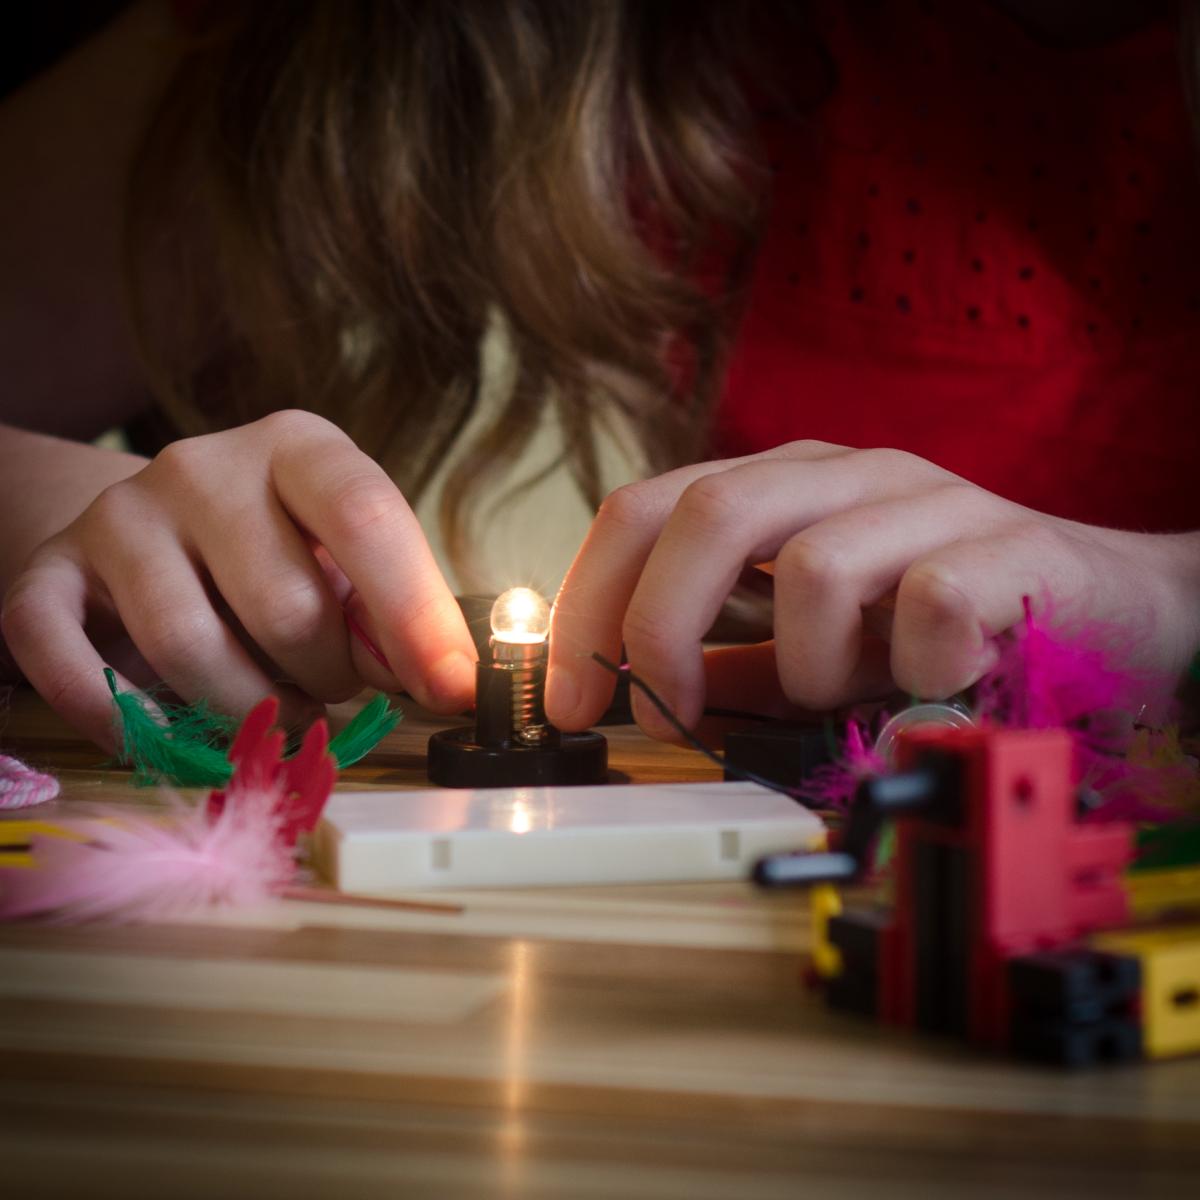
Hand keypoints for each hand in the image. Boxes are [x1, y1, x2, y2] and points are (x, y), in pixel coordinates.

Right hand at [1, 411, 476, 747]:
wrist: (160, 532)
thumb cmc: (281, 555)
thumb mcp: (349, 564)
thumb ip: (391, 614)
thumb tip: (444, 678)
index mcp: (298, 448)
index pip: (365, 516)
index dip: (415, 614)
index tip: (450, 689)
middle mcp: (202, 466)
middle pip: (282, 604)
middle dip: (328, 677)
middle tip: (334, 688)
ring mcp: (120, 515)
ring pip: (190, 647)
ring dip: (247, 708)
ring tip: (275, 706)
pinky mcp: (49, 571)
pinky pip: (66, 660)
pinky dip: (121, 719)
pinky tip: (165, 738)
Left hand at [546, 441, 1199, 738]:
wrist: (1105, 606)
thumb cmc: (942, 624)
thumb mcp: (812, 645)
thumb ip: (732, 660)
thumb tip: (638, 692)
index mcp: (782, 485)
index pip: (645, 509)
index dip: (587, 601)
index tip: (566, 693)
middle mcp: (845, 474)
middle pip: (708, 512)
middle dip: (660, 626)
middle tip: (669, 711)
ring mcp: (928, 501)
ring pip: (815, 567)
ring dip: (810, 666)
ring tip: (849, 688)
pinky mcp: (1009, 545)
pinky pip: (931, 603)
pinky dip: (914, 667)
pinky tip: (935, 678)